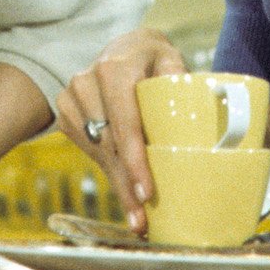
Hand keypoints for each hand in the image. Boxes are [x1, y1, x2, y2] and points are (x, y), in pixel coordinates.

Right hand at [56, 27, 187, 233]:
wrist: (121, 48)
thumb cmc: (153, 58)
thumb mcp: (171, 60)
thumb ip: (180, 80)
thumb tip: (203, 107)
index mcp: (115, 69)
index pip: (125, 122)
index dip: (135, 161)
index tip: (146, 193)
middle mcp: (86, 82)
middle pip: (109, 145)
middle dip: (127, 185)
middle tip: (142, 221)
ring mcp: (72, 98)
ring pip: (97, 153)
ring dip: (118, 184)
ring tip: (137, 217)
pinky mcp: (66, 113)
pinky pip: (89, 150)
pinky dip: (109, 172)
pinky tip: (124, 191)